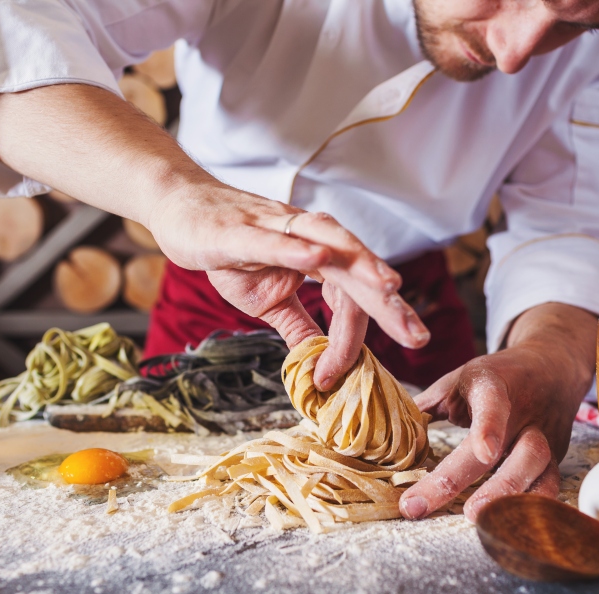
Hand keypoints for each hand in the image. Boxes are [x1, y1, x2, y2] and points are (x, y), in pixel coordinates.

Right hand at [0, 85, 427, 388]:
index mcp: (316, 256)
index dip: (349, 339)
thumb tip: (317, 360)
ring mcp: (278, 227)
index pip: (349, 298)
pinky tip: (321, 258)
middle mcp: (308, 236)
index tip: (340, 377)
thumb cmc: (225, 249)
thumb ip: (296, 323)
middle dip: (388, 303)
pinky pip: (277, 238)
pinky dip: (299, 248)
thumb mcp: (264, 299)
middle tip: (418, 334)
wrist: (180, 210)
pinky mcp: (243, 227)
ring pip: (329, 244)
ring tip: (389, 287)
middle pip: (356, 269)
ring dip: (361, 264)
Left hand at [398, 303, 596, 521]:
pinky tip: (507, 526)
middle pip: (502, 447)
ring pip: (536, 467)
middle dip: (462, 479)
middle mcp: (522, 412)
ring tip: (473, 518)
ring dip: (504, 496)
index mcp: (493, 386)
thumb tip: (391, 434)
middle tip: (424, 505)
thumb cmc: (493, 377)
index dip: (489, 427)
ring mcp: (543, 435)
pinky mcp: (556, 457)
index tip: (483, 453)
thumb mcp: (457, 380)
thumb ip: (426, 406)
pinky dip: (532, 508)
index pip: (493, 403)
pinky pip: (551, 486)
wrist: (550, 367)